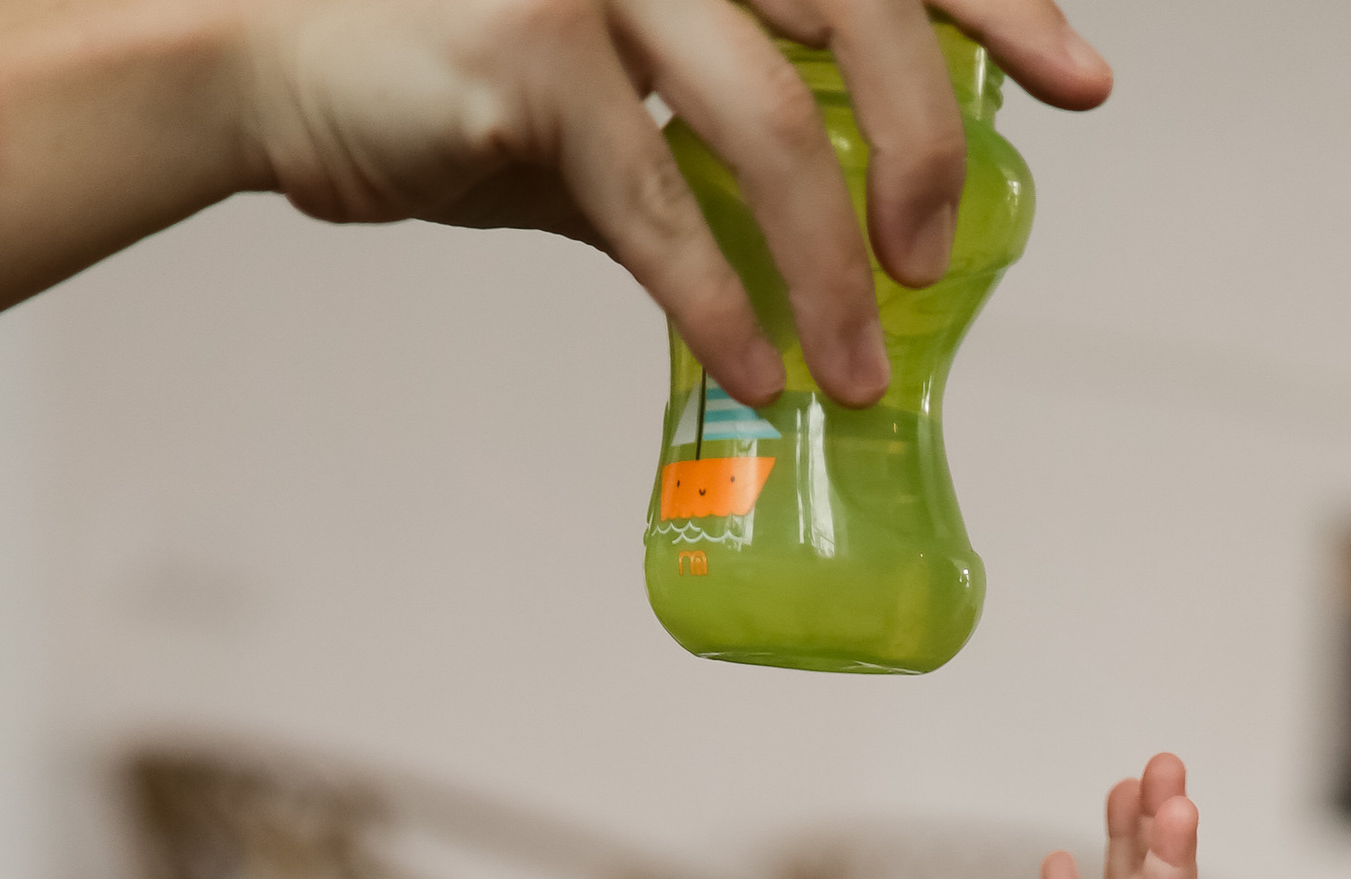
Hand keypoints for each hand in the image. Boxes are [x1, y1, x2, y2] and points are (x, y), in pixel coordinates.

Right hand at [237, 0, 1110, 407]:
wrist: (272, 65)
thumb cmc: (454, 71)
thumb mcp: (614, 80)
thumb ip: (719, 123)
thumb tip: (829, 235)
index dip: (993, 2)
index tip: (1078, 79)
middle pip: (858, 9)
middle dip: (927, 144)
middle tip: (933, 260)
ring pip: (771, 124)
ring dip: (831, 268)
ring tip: (853, 369)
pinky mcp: (529, 63)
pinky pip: (659, 204)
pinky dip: (720, 301)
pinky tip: (758, 370)